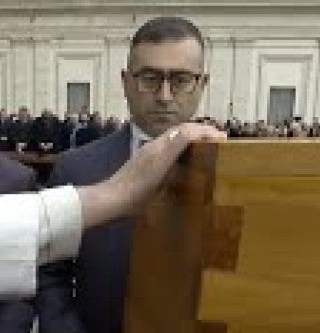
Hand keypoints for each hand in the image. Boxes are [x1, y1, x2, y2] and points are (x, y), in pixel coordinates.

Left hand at [79, 123, 224, 228]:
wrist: (111, 201)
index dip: (206, 131)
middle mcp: (154, 148)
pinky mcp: (144, 169)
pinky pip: (167, 156)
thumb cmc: (136, 187)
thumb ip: (176, 145)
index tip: (224, 138)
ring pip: (173, 144)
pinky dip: (181, 154)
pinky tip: (184, 168)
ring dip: (192, 143)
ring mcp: (147, 158)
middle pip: (180, 134)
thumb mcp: (160, 166)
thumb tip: (196, 129)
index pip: (186, 129)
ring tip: (207, 152)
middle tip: (219, 143)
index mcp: (159, 146)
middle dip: (201, 134)